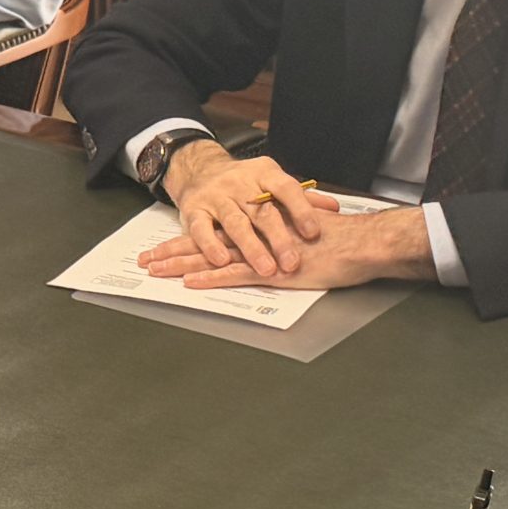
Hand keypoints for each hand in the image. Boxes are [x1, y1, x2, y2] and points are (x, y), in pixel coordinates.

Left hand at [141, 204, 432, 291]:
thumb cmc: (342, 242)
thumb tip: (273, 243)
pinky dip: (211, 278)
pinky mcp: (272, 272)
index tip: (166, 244)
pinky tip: (189, 282)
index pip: (219, 230)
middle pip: (206, 242)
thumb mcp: (306, 233)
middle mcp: (255, 235)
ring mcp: (262, 254)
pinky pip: (234, 275)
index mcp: (261, 225)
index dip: (191, 239)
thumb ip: (284, 236)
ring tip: (153, 270)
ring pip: (212, 257)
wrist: (362, 244)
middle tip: (145, 258)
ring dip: (180, 264)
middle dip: (172, 251)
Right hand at [153, 144, 341, 280]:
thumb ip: (302, 198)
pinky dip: (210, 245)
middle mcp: (240, 183)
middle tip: (292, 262)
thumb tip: (334, 208)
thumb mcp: (272, 182)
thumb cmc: (244, 183)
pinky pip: (201, 229)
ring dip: (251, 247)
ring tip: (266, 268)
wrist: (199, 169)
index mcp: (264, 173)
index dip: (301, 210)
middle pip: (262, 211)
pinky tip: (222, 260)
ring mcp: (216, 196)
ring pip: (235, 222)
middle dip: (278, 238)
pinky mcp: (194, 210)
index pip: (286, 188)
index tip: (314, 233)